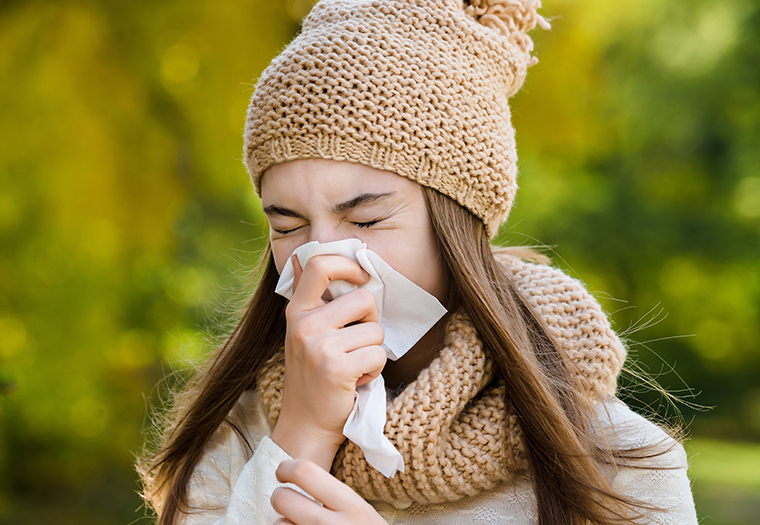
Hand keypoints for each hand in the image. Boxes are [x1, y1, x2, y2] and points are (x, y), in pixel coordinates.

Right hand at [271, 254, 386, 469]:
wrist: (305, 424)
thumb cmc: (312, 375)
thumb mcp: (302, 332)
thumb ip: (308, 297)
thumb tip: (301, 257)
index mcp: (297, 311)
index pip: (319, 265)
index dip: (347, 264)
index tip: (361, 278)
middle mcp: (305, 324)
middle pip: (364, 298)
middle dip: (371, 322)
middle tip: (355, 344)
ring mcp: (320, 346)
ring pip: (376, 330)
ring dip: (373, 351)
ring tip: (353, 366)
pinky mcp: (337, 368)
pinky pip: (378, 354)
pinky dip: (374, 369)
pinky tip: (356, 381)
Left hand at [271, 459, 386, 524]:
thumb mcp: (360, 511)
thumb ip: (334, 496)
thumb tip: (297, 476)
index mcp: (350, 505)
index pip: (305, 472)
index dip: (286, 468)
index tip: (284, 473)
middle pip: (282, 498)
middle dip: (279, 497)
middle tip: (286, 500)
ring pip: (278, 524)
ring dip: (282, 523)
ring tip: (296, 524)